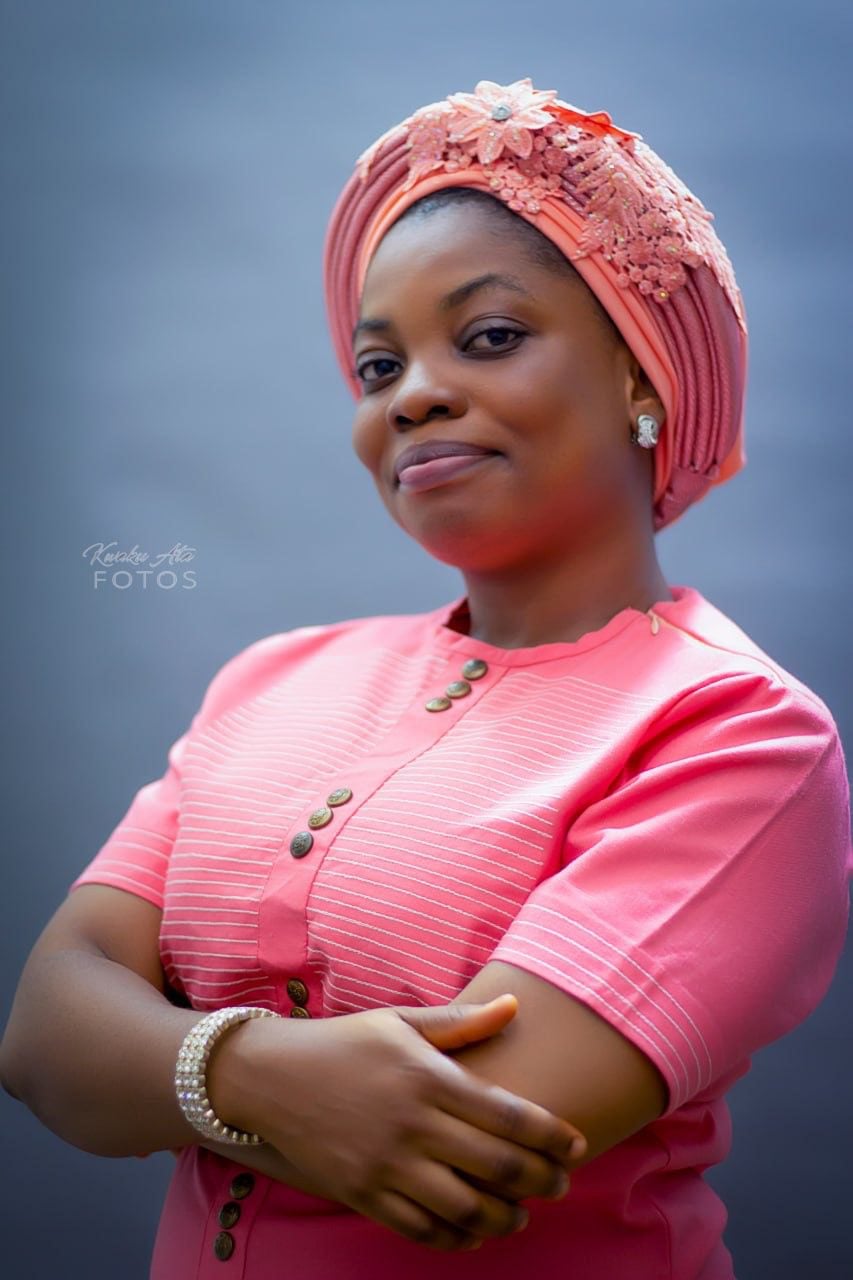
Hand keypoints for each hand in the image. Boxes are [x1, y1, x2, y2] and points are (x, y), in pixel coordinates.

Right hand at [208, 994, 586, 1252]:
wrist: (272, 1077)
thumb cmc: (345, 1043)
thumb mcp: (400, 1022)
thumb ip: (461, 1022)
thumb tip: (514, 1006)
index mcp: (428, 1077)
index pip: (508, 1115)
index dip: (552, 1136)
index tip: (577, 1145)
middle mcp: (412, 1124)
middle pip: (498, 1167)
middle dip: (542, 1181)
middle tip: (560, 1184)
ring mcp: (386, 1165)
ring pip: (466, 1209)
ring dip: (505, 1219)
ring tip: (521, 1214)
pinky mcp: (363, 1194)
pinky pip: (421, 1230)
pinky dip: (456, 1238)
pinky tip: (474, 1233)